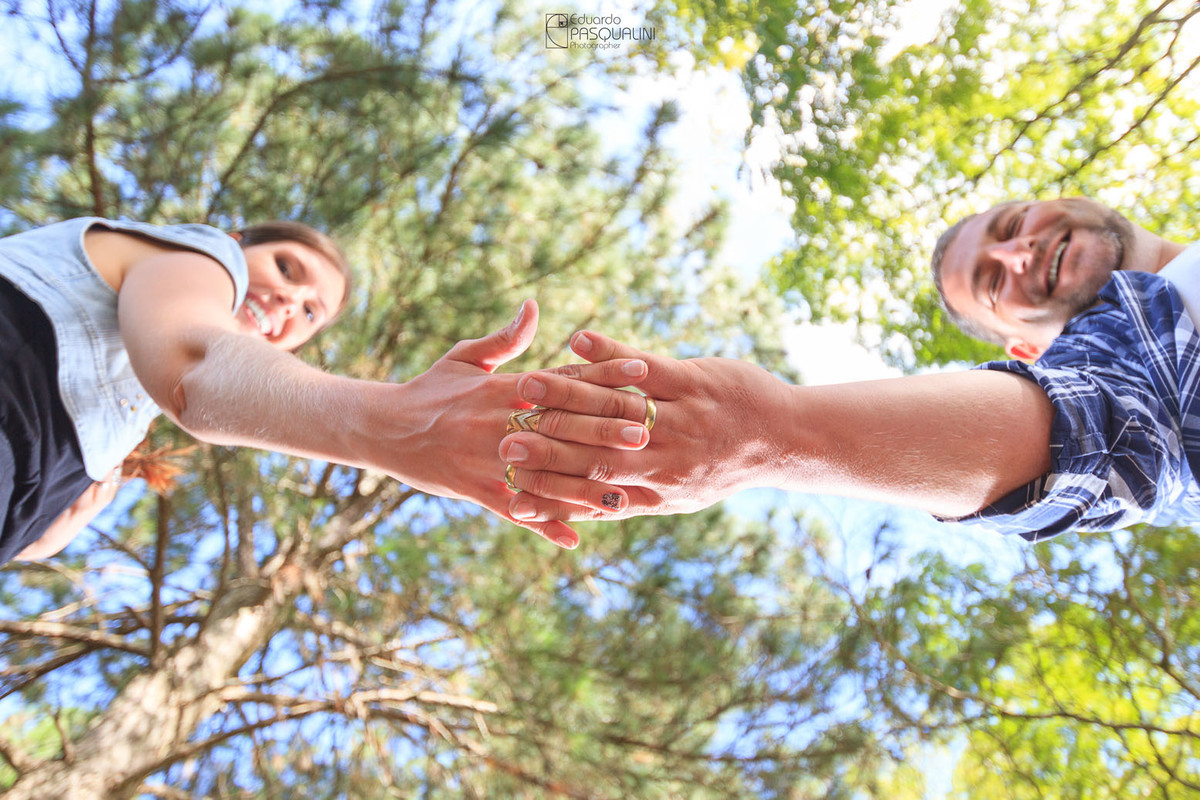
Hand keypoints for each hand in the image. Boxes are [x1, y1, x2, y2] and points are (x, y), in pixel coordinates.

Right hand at [386, 303, 653, 548]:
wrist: (383, 427)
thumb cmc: (430, 389)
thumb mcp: (466, 357)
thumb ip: (506, 337)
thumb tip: (534, 306)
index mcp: (503, 388)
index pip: (562, 378)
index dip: (603, 374)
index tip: (641, 371)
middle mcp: (498, 423)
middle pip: (560, 425)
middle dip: (603, 428)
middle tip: (646, 431)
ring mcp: (486, 459)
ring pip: (542, 474)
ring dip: (582, 485)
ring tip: (622, 493)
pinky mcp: (473, 489)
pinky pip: (513, 509)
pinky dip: (541, 523)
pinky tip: (572, 537)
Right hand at [499, 330, 794, 521]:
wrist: (788, 440)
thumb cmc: (727, 467)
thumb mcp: (682, 496)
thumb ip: (631, 500)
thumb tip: (585, 514)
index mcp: (657, 487)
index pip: (591, 489)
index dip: (550, 488)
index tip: (510, 482)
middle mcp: (667, 458)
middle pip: (594, 452)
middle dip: (546, 445)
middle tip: (502, 438)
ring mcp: (682, 419)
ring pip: (614, 408)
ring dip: (567, 393)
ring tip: (526, 381)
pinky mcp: (697, 382)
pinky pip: (647, 367)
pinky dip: (611, 353)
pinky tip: (579, 339)